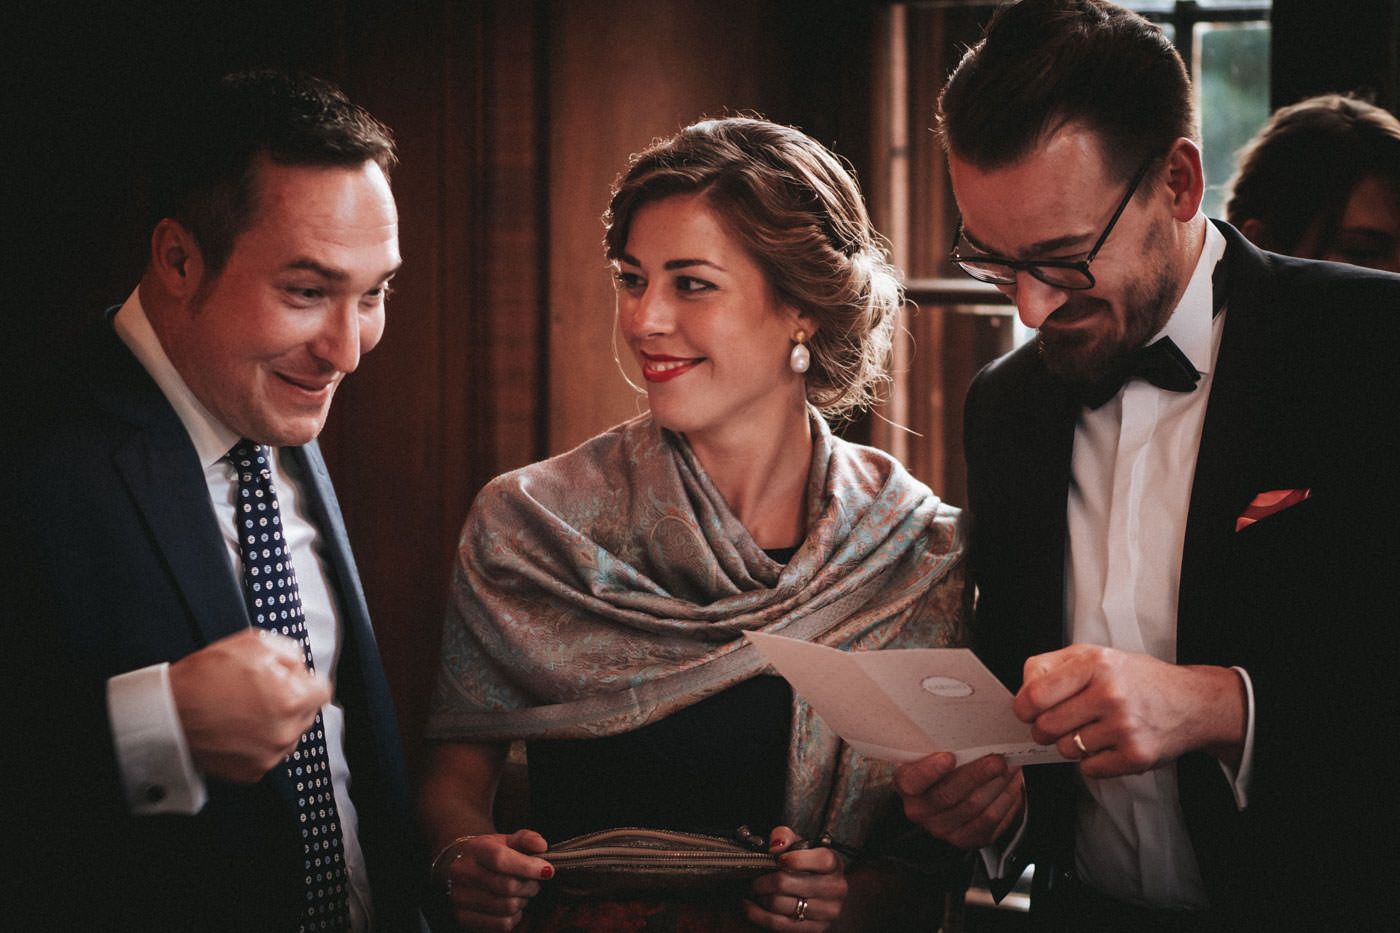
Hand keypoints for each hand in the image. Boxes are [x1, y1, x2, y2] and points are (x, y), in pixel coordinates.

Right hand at [169, 628, 330, 781]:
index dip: (306, 680)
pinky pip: (267, 754)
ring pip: (288, 735)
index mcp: (292, 700)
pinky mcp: (252, 772)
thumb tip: (301, 665)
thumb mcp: (253, 644)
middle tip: (260, 691)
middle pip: (306, 713)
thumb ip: (289, 653)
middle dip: (290, 700)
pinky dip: (257, 743)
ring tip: (244, 710)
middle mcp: (285, 733)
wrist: (166, 715)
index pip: (322, 690)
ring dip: (275, 724)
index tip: (293, 680)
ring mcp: (269, 756)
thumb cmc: (204, 679)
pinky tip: (237, 728)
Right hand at [441, 830, 550, 930]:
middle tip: (535, 882)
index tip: (547, 870)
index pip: (500, 859)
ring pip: (506, 907)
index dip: (528, 866)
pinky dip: (514, 916)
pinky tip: (513, 905)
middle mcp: (462, 873)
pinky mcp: (464, 918)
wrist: (464, 869)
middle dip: (530, 886)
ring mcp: (460, 897)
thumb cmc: (491, 854)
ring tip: (523, 893)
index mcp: (474, 849)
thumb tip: (541, 845)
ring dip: (523, 901)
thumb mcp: (507, 840)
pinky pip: (502, 924)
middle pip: (507, 886)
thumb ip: (526, 839)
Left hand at [745, 826, 847, 929]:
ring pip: (779, 904)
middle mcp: (835, 889)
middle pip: (787, 883)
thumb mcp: (799, 845)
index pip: (821, 860)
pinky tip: (749, 905)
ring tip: (753, 890)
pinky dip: (757, 913)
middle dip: (763, 880)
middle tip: (753, 877)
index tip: (778, 858)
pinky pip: (777, 923)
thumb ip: (786, 837)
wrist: (818, 891)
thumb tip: (776, 846)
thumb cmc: (805, 865)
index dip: (797, 859)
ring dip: (759, 896)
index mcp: (834, 865)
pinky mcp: (814, 930)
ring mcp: (826, 912)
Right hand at [894, 752, 1023, 848]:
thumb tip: (971, 732)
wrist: (946, 792)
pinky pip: (990, 821)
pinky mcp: (965, 839)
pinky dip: (1005, 800)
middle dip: (977, 775)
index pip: (913, 780)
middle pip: (948, 795)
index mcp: (906, 784)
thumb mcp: (931, 752)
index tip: (949, 757)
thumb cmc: (941, 765)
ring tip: (1011, 767)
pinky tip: (1012, 785)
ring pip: (975, 808)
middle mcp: (919, 810)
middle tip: (997, 759)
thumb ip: (940, 745)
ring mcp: (942, 828)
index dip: (930, 771)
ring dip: (997, 786)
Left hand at [1013, 645, 1246, 777]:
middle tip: (1062, 722)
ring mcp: (1124, 727)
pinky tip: (1109, 743)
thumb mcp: (1093, 655)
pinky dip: (1093, 761)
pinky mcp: (1136, 755)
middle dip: (1046, 729)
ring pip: (1066, 750)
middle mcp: (1110, 694)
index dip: (1024, 708)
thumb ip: (1050, 667)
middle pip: (1045, 728)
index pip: (1035, 695)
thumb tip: (1022, 692)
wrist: (1190, 702)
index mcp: (1094, 664)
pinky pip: (1088, 769)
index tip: (1029, 711)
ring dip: (1072, 744)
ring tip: (1093, 729)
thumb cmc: (1135, 679)